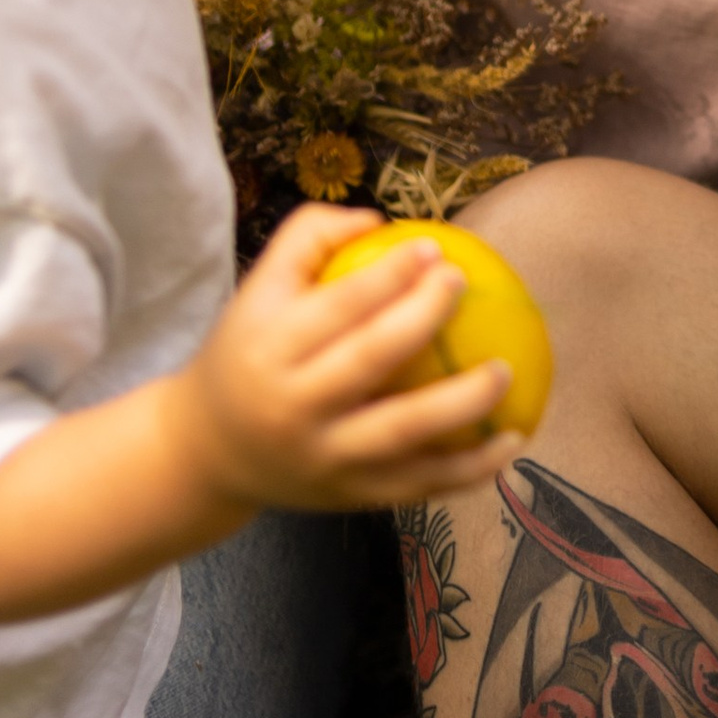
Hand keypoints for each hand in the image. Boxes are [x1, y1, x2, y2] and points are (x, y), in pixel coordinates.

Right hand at [173, 205, 521, 513]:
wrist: (206, 452)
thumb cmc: (248, 352)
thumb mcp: (258, 290)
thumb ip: (308, 239)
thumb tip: (379, 220)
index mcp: (271, 348)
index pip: (339, 305)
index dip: (390, 274)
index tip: (435, 248)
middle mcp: (295, 405)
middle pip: (370, 359)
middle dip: (424, 319)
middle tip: (464, 284)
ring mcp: (324, 457)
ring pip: (403, 433)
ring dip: (463, 405)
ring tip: (507, 372)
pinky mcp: (348, 497)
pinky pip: (417, 485)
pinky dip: (468, 471)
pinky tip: (511, 443)